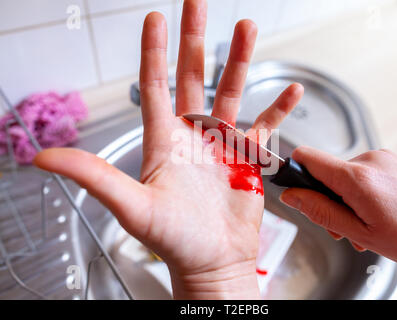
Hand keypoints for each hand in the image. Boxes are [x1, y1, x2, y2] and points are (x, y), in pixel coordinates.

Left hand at [33, 0, 303, 298]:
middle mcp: (192, 135)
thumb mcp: (132, 206)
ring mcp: (222, 143)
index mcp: (164, 140)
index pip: (155, 85)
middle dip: (195, 39)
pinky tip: (292, 90)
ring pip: (231, 92)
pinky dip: (278, 109)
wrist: (211, 262)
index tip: (156, 18)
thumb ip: (94, 177)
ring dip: (239, 61)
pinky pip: (265, 126)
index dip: (154, 51)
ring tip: (248, 28)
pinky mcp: (247, 157)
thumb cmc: (174, 240)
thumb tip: (42, 159)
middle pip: (192, 77)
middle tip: (197, 3)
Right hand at [280, 146, 396, 272]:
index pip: (306, 156)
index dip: (294, 172)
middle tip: (343, 227)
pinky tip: (382, 215)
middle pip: (328, 172)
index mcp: (357, 177)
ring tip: (369, 226)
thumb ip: (321, 211)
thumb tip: (292, 196)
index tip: (294, 189)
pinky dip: (366, 194)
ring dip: (349, 200)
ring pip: (349, 176)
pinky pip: (368, 174)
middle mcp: (371, 160)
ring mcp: (387, 159)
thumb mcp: (361, 233)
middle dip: (328, 199)